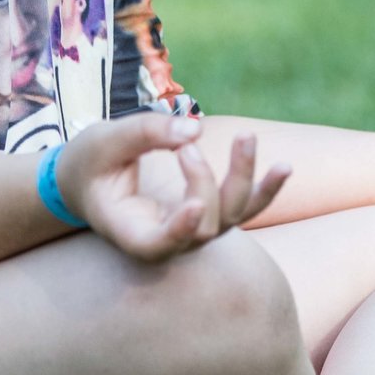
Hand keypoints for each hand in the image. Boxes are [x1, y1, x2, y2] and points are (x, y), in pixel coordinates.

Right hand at [53, 112, 290, 261]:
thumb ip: (145, 132)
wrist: (90, 178)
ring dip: (244, 180)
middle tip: (185, 146)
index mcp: (129, 231)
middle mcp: (166, 240)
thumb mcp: (106, 141)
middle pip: (203, 228)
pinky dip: (264, 188)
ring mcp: (192, 231)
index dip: (178, 232)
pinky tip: (284, 166)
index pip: (157, 246)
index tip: (192, 205)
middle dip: (203, 182)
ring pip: (230, 218)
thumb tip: (195, 128)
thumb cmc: (91, 162)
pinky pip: (244, 208)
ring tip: (247, 137)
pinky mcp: (210, 214)